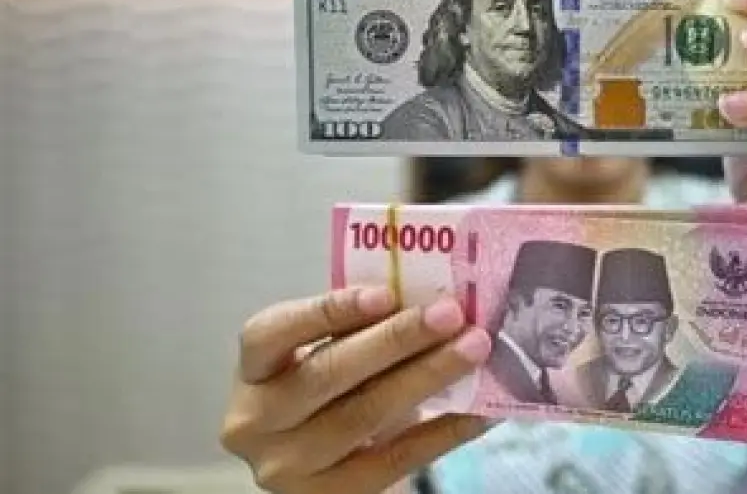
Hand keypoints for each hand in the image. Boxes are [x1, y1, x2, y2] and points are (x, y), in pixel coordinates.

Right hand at [220, 287, 491, 493]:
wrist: (325, 467)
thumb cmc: (332, 391)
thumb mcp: (327, 352)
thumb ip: (359, 327)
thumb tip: (429, 297)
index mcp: (253, 370)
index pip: (272, 333)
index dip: (328, 311)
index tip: (386, 293)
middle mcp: (256, 421)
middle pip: (329, 373)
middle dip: (396, 339)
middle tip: (451, 314)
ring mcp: (288, 467)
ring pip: (365, 415)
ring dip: (428, 377)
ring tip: (473, 349)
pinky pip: (396, 459)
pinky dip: (444, 430)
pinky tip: (479, 409)